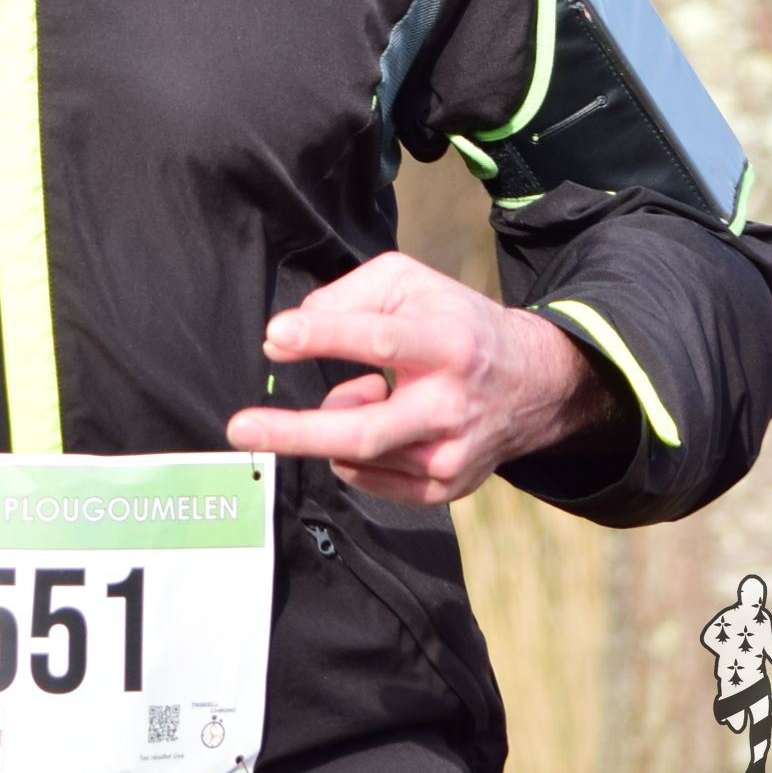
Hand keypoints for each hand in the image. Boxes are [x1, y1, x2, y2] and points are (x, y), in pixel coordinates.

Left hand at [223, 251, 614, 505]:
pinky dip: (354, 449)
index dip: (325, 336)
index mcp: (448, 343)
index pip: (380, 338)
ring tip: (371, 388)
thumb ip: (346, 297)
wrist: (531, 383)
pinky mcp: (443, 488)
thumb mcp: (410, 283)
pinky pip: (368, 477)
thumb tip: (284, 338)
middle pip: (364, 431)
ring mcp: (450, 456)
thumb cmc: (455, 323)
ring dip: (338, 419)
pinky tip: (386, 417)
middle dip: (296, 431)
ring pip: (358, 454)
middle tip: (240, 427)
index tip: (277, 336)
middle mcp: (451, 406)